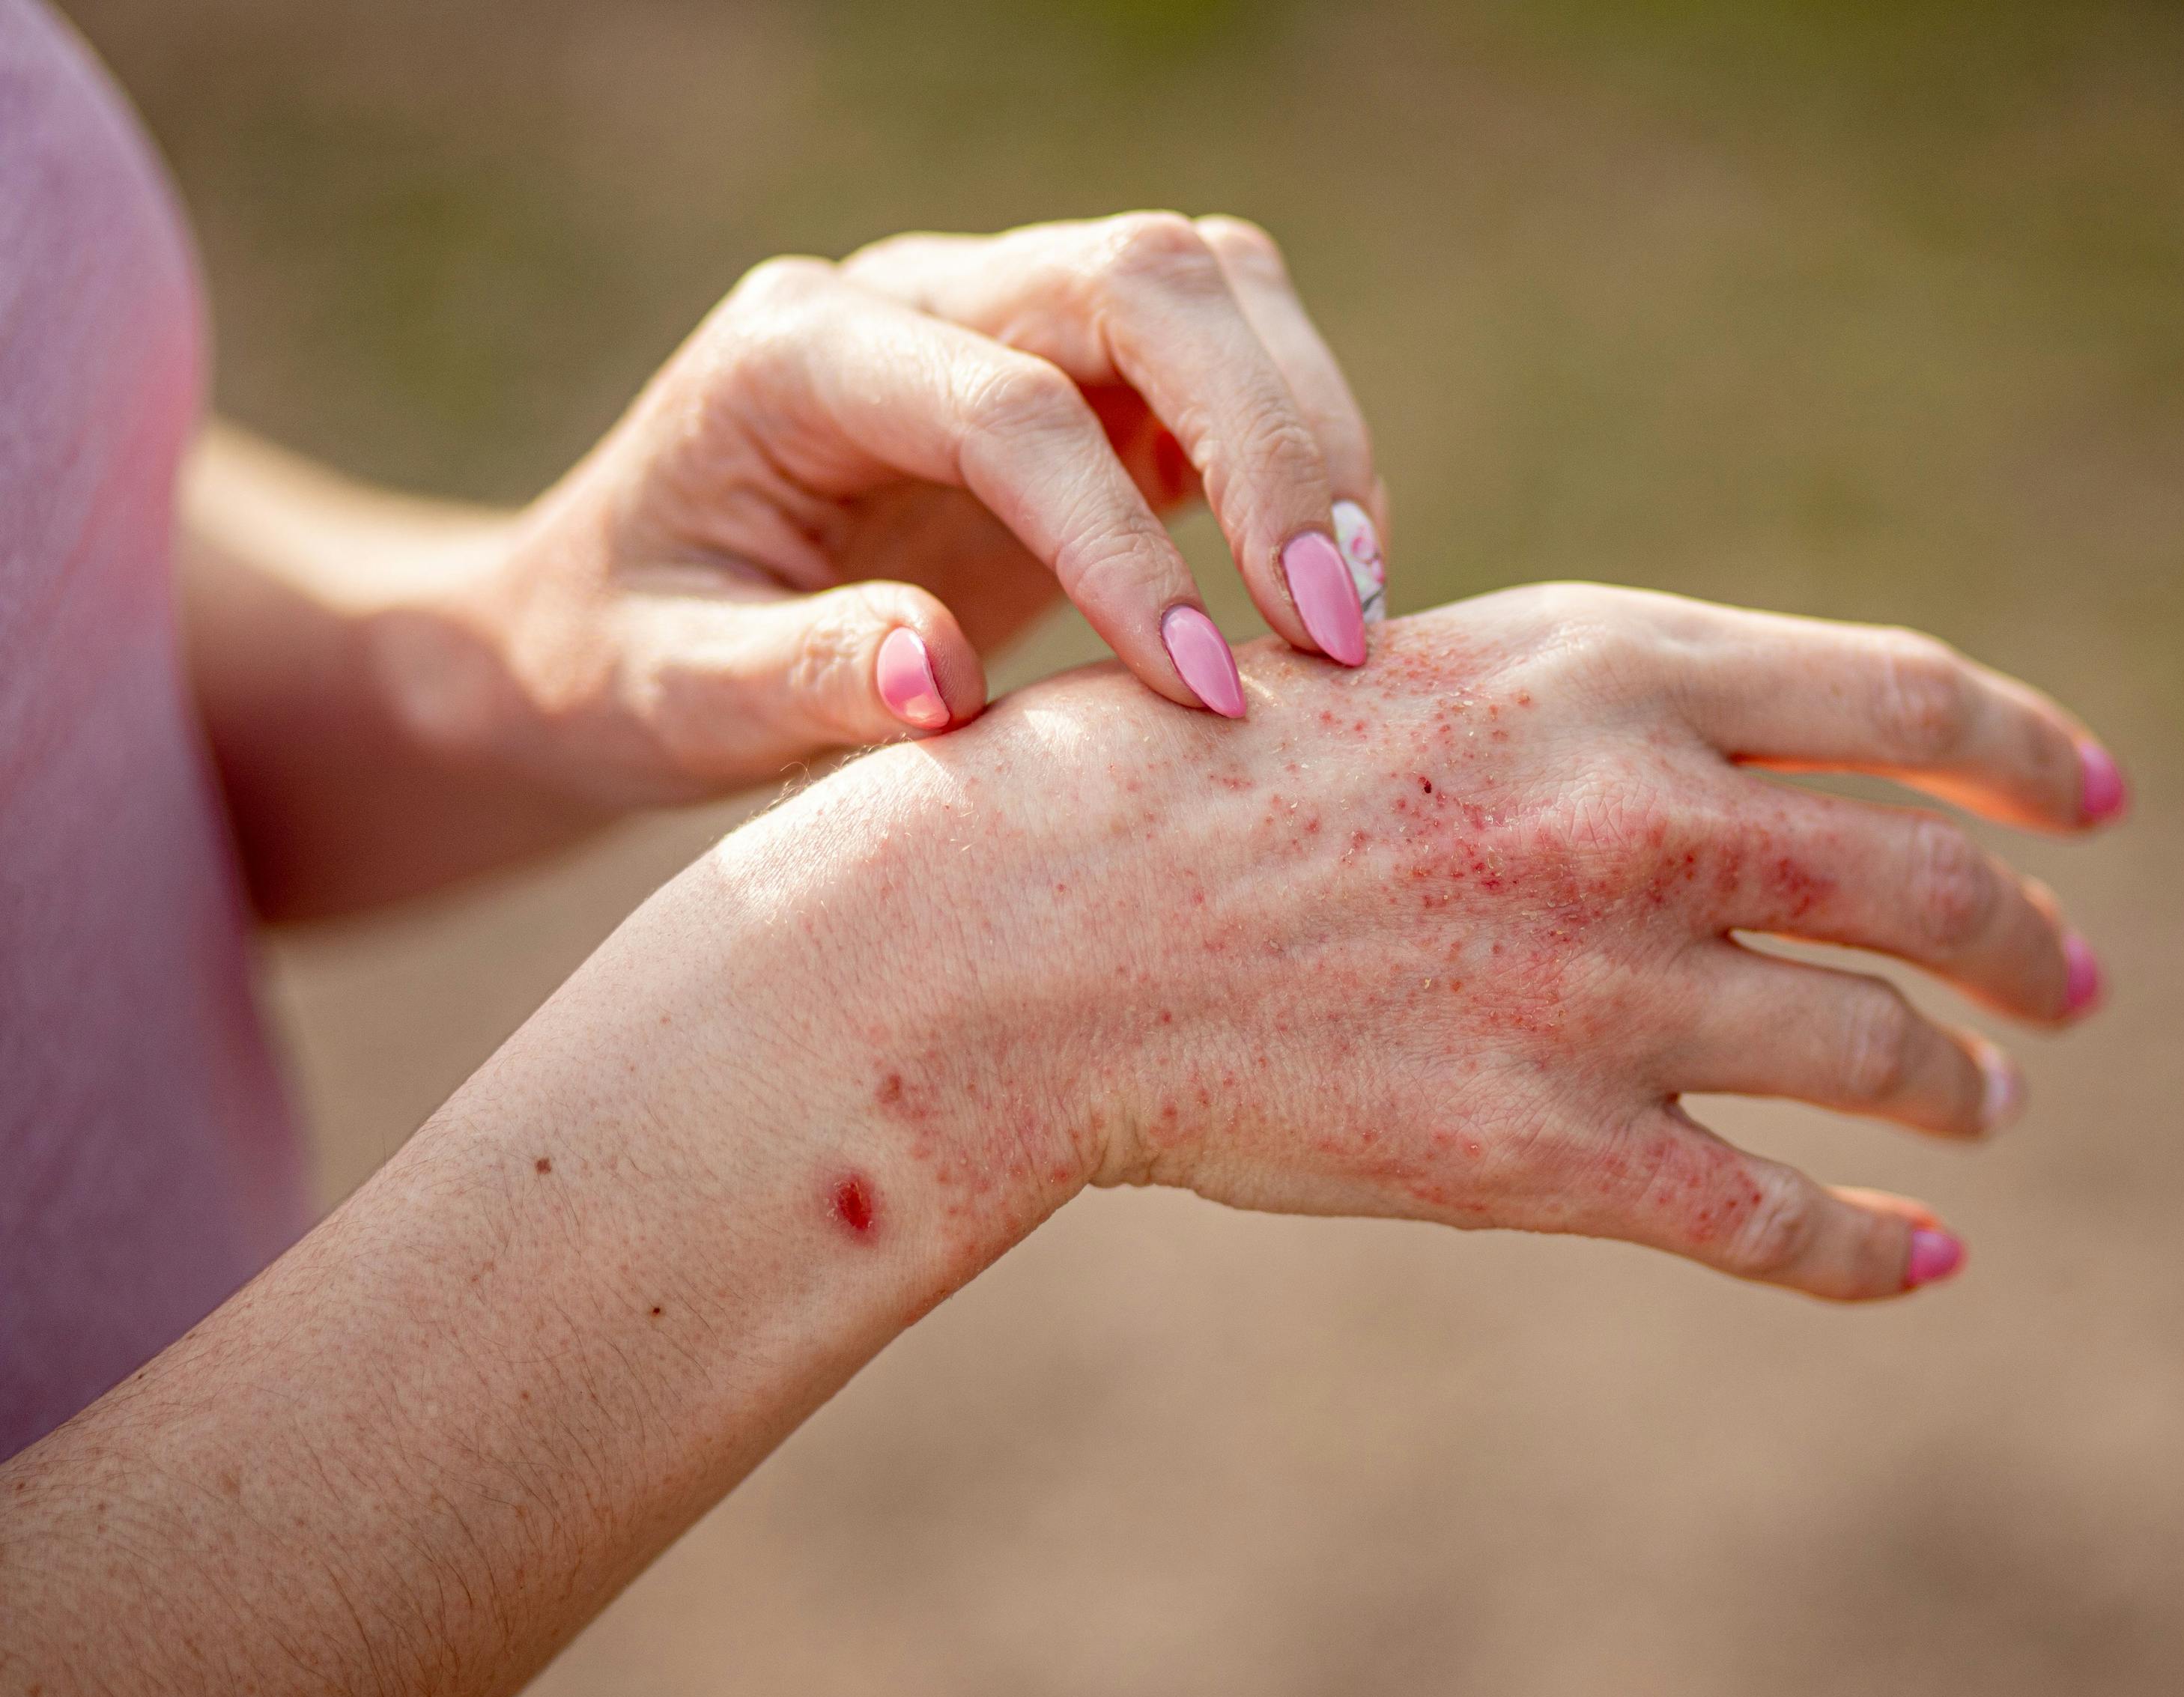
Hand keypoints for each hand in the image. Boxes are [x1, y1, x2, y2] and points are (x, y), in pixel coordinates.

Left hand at [409, 212, 1389, 804]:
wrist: (607, 621)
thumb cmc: (622, 665)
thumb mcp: (667, 700)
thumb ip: (794, 680)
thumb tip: (941, 678)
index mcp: (795, 352)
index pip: (1008, 406)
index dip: (1122, 543)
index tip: (1205, 691)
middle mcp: (911, 295)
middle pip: (1146, 282)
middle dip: (1270, 443)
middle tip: (1333, 631)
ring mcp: (1004, 315)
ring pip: (1214, 290)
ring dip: (1311, 435)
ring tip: (1348, 616)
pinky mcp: (1079, 374)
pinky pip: (1230, 361)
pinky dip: (1302, 458)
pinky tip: (1317, 595)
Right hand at [749, 583, 2129, 1301]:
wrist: (1043, 927)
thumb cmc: (1208, 779)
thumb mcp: (1430, 673)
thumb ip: (1606, 704)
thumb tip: (1763, 764)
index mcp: (1612, 669)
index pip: (1906, 699)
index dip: (2025, 754)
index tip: (2090, 804)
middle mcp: (1638, 817)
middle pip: (1923, 886)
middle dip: (2029, 941)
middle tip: (2075, 981)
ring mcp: (1602, 992)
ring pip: (1874, 1054)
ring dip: (1963, 1086)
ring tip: (1990, 1102)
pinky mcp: (1546, 1154)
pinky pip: (1773, 1220)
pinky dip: (1873, 1248)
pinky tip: (1925, 1259)